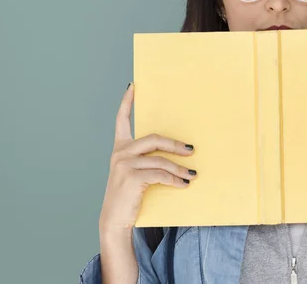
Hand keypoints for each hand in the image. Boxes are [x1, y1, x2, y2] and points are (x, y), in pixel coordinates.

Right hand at [98, 83, 196, 234]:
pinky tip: (183, 184)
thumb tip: (177, 152)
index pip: (121, 120)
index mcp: (120, 148)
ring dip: (180, 168)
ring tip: (192, 174)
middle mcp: (120, 153)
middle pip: (154, 139)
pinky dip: (174, 180)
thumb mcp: (135, 173)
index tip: (133, 86)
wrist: (115, 219)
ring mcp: (124, 165)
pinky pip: (160, 175)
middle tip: (191, 150)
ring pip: (160, 161)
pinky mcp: (131, 178)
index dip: (127, 102)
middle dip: (175, 144)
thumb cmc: (129, 195)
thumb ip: (147, 160)